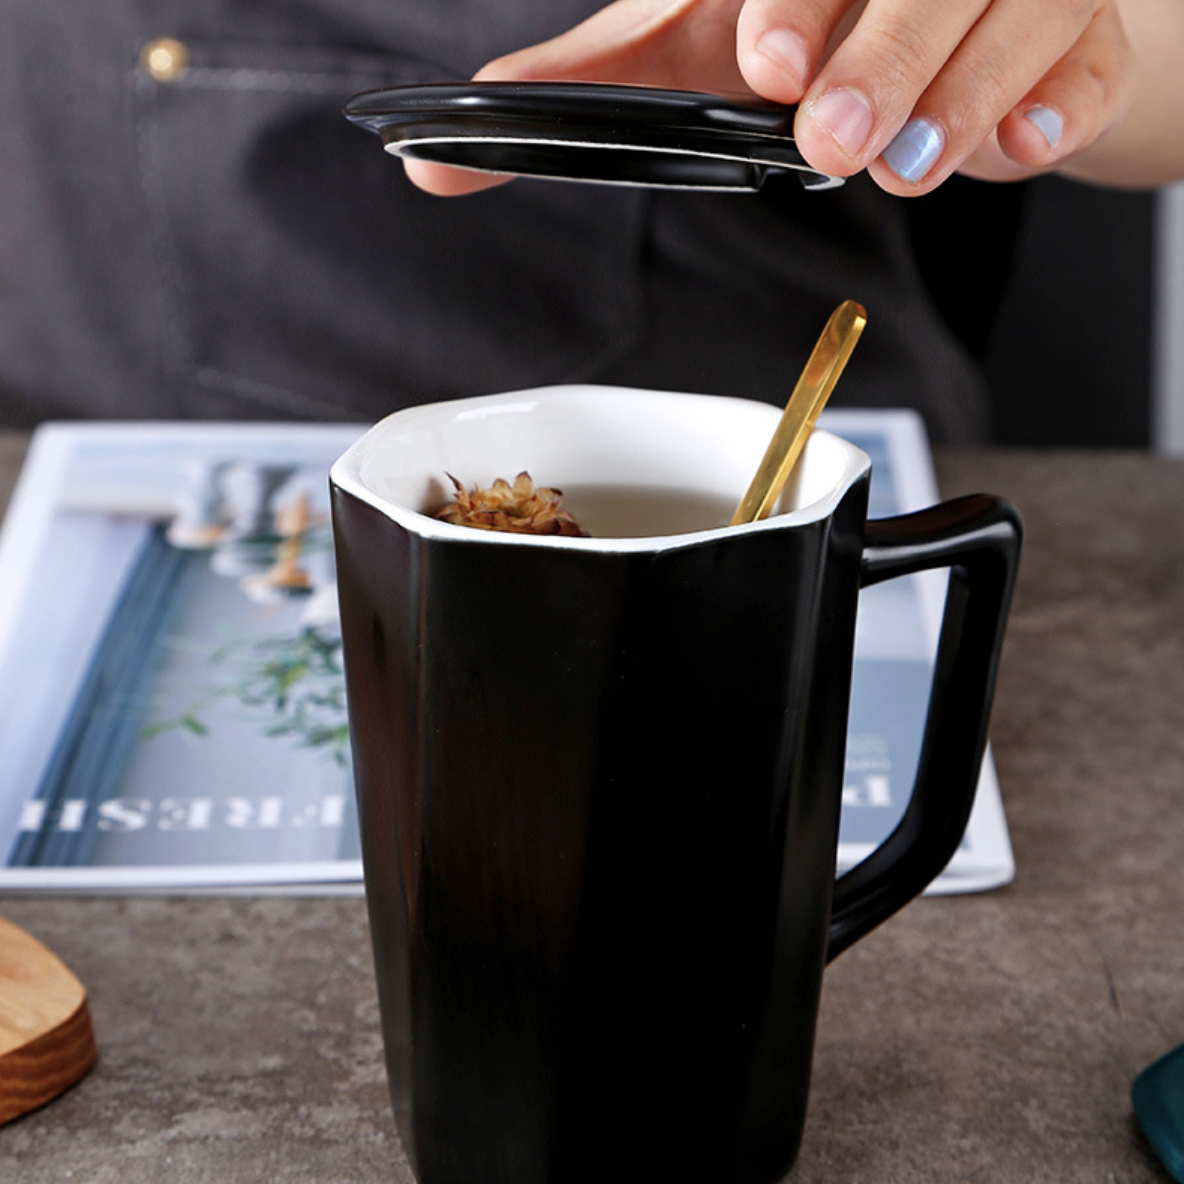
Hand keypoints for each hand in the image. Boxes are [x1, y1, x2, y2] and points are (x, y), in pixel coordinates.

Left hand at [405, 0, 1136, 196]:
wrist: (932, 28)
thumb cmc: (806, 28)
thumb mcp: (683, 39)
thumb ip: (584, 84)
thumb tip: (441, 149)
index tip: (760, 63)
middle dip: (878, 53)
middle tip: (828, 135)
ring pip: (1015, 17)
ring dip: (957, 98)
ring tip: (905, 167)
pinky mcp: (1078, 44)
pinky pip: (1085, 73)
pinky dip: (1053, 112)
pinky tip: (1014, 150)